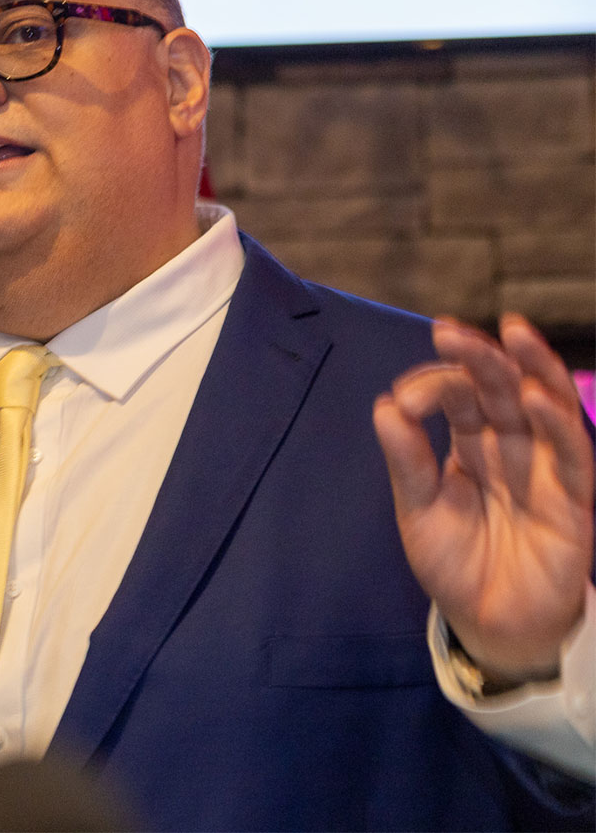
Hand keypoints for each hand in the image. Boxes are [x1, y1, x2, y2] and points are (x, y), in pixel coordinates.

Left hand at [375, 314, 593, 684]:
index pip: (459, 398)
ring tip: (512, 334)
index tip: (407, 396)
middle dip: (480, 358)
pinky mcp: (572, 499)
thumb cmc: (455, 565)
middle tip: (450, 333)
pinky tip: (536, 396)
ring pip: (546, 406)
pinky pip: (571, 453)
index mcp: (470, 447)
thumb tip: (384, 406)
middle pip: (501, 390)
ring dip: (531, 368)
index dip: (436, 384)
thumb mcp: (419, 511)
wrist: (490, 624)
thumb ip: (407, 461)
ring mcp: (544, 469)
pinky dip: (557, 421)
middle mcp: (511, 449)